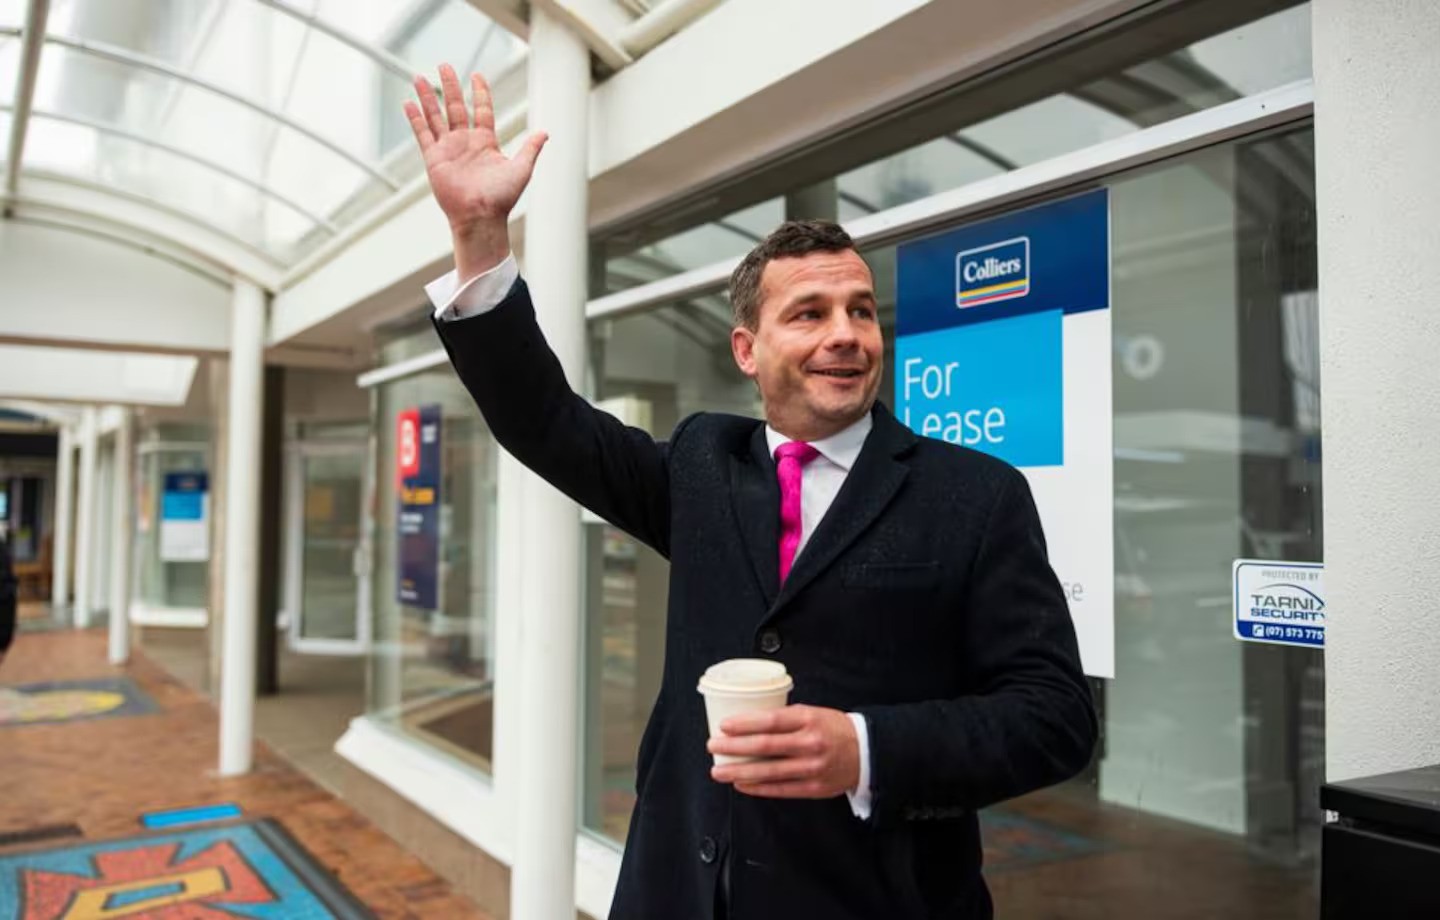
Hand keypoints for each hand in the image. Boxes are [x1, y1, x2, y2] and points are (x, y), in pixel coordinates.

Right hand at [405, 63, 547, 280]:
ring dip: (428, 97)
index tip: (477, 75)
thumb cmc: (502, 198)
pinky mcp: (434, 159)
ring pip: (436, 116)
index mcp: (486, 142)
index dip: (480, 92)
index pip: (482, 110)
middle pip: (455, 107)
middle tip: (444, 65)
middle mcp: (466, 142)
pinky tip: (408, 103)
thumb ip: (530, 149)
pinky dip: (416, 119)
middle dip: (450, 86)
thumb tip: (545, 133)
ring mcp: (448, 149)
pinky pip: (423, 134)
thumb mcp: (522, 169)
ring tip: (420, 77)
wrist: (481, 216)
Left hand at [708, 705, 859, 798]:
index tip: (724, 726)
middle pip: (764, 746)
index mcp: (809, 719)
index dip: (744, 724)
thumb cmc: (833, 729)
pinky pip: (780, 789)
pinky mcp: (814, 788)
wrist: (866, 752)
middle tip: (713, 747)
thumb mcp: (812, 713)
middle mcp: (810, 743)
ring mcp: (812, 768)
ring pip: (769, 772)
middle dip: (734, 748)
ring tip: (719, 771)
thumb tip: (748, 722)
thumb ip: (785, 718)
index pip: (770, 721)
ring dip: (739, 772)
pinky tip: (742, 785)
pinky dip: (758, 788)